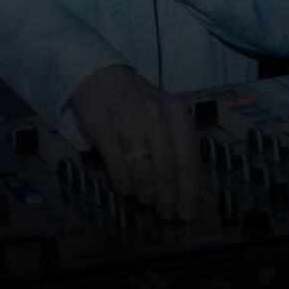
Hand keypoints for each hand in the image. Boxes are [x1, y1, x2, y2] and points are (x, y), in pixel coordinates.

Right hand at [66, 64, 197, 222]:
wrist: (100, 75)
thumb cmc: (139, 101)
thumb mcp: (165, 114)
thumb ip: (177, 144)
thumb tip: (183, 191)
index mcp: (176, 113)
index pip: (188, 160)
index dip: (188, 192)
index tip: (187, 214)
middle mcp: (154, 116)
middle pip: (165, 170)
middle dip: (166, 198)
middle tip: (165, 213)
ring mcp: (127, 122)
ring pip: (141, 171)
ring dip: (145, 193)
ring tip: (146, 200)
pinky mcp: (103, 129)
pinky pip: (117, 168)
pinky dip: (124, 185)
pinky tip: (127, 190)